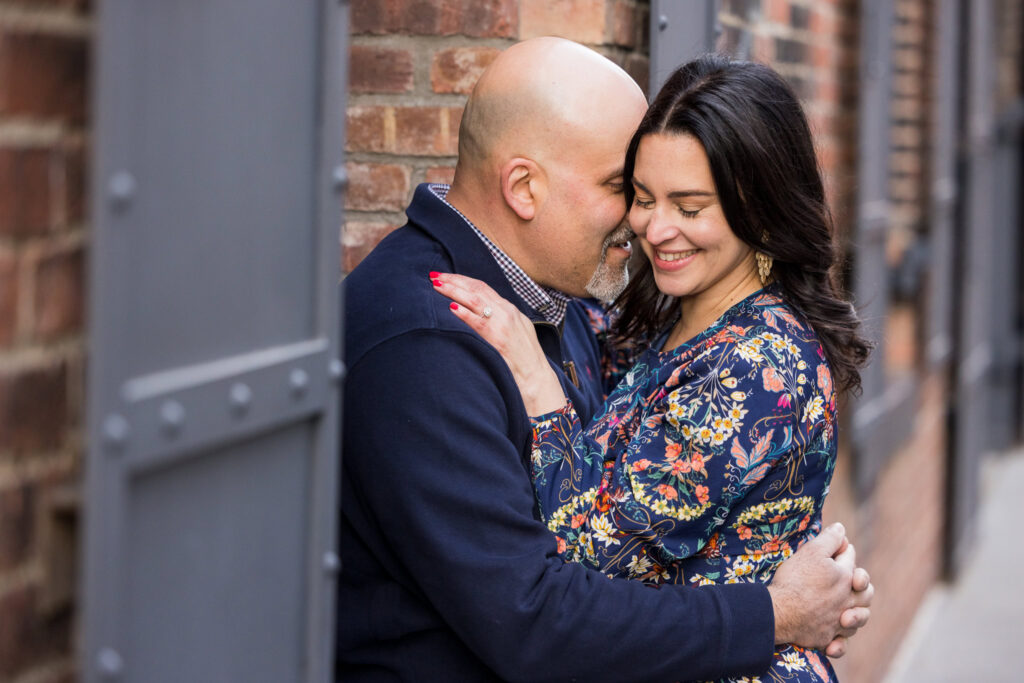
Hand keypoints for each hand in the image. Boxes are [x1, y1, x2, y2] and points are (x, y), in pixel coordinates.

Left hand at [431, 272, 566, 414]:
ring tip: (437, 286)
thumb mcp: (516, 331)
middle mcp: (507, 312)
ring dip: (454, 291)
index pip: (482, 287)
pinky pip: (478, 322)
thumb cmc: (524, 359)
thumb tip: (481, 313)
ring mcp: (503, 324)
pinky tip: (450, 308)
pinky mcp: (499, 339)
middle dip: (454, 280)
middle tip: (434, 275)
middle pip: (476, 288)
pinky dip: (464, 313)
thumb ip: (500, 319)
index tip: (446, 276)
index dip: (462, 279)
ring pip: (475, 300)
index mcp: (510, 309)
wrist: (537, 379)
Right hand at [767, 523, 873, 655]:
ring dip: (856, 614)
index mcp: (845, 577)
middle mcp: (847, 600)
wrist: (779, 613)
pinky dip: (839, 643)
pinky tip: (834, 641)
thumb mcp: (811, 552)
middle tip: (850, 580)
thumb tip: (841, 528)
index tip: (835, 546)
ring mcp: (838, 621)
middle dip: (861, 584)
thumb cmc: (794, 580)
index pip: (851, 558)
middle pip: (866, 592)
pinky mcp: (826, 638)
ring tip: (846, 610)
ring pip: (858, 619)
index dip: (843, 549)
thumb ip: (829, 539)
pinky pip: (841, 644)